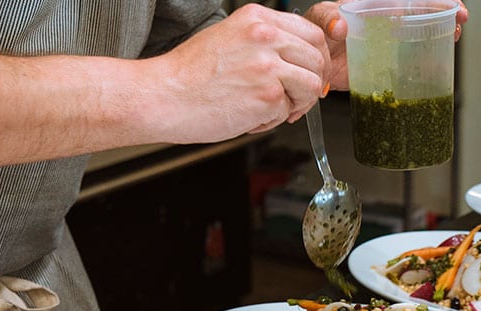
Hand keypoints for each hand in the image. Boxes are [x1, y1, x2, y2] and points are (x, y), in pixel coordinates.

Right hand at [152, 4, 331, 141]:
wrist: (163, 96)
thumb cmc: (189, 75)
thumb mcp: (229, 39)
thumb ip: (264, 43)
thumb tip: (296, 58)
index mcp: (257, 19)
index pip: (311, 33)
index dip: (316, 57)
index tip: (311, 72)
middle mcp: (266, 37)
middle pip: (317, 59)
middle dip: (311, 83)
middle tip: (296, 98)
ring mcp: (268, 67)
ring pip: (310, 86)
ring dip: (298, 103)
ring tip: (271, 109)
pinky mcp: (267, 97)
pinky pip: (288, 111)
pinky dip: (273, 120)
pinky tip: (249, 117)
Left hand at [304, 0, 469, 90]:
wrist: (311, 65)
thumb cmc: (315, 33)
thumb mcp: (319, 17)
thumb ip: (328, 18)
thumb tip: (340, 27)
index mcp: (375, 5)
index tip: (450, 4)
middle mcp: (386, 22)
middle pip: (423, 13)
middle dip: (446, 13)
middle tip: (460, 21)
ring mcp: (389, 44)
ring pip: (422, 36)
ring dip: (440, 36)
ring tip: (453, 38)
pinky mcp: (386, 66)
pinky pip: (411, 63)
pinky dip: (426, 64)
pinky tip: (437, 66)